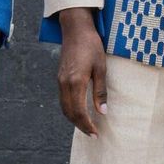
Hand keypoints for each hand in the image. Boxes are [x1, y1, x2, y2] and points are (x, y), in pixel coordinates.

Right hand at [57, 7, 106, 137]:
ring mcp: (60, 81)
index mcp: (75, 82)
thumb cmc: (91, 46)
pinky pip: (63, 99)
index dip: (87, 125)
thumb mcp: (101, 68)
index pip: (79, 111)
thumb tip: (103, 111)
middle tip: (93, 134)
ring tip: (87, 125)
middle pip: (69, 113)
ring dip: (74, 119)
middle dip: (80, 125)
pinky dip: (70, 109)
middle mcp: (64, 84)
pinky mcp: (60, 78)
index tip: (96, 133)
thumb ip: (100, 91)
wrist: (75, 29)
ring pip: (64, 107)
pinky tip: (80, 111)